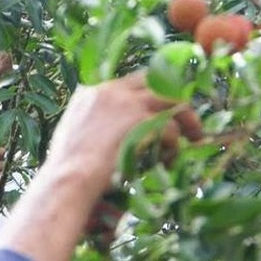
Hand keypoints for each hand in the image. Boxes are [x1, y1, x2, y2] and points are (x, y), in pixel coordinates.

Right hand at [0, 71, 201, 260]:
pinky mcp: (140, 119)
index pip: (131, 82)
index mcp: (92, 94)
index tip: (162, 110)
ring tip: (193, 138)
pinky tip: (169, 160)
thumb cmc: (66, 169)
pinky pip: (170, 128)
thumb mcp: (71, 136)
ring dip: (185, 120)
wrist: (69, 177)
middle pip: (155, 82)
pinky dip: (174, 145)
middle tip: (187, 120)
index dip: (151, 95)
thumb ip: (90, 124)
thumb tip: (108, 132)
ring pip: (170, 100)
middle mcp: (111, 92)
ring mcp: (127, 103)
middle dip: (174, 100)